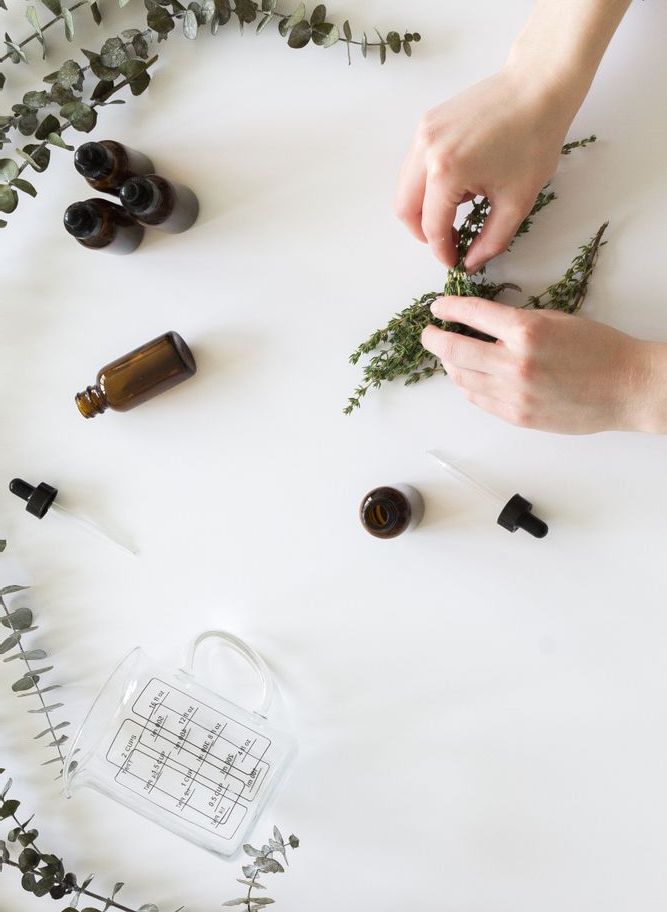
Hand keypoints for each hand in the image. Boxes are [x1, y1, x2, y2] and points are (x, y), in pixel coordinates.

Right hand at [394, 67, 575, 271]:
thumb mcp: (517, 201)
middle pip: (404, 208)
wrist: (537, 85)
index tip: (455, 261)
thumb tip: (471, 262)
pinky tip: (458, 183)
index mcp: (446, 172)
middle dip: (423, 232)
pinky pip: (414, 165)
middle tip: (448, 241)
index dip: (442, 251)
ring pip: (405, 187)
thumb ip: (490, 240)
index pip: (431, 226)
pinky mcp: (426, 123)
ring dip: (424, 208)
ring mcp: (422, 133)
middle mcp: (425, 151)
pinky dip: (427, 184)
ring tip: (457, 211)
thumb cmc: (534, 138)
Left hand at [421, 296, 656, 433]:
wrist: (627, 388)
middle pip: (454, 350)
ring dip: (449, 363)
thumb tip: (479, 322)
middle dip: (433, 339)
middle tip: (428, 333)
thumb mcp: (556, 319)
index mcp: (527, 332)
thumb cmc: (599, 349)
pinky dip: (467, 385)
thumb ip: (515, 322)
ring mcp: (514, 394)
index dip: (449, 308)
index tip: (438, 307)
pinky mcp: (517, 416)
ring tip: (449, 354)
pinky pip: (478, 400)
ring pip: (461, 378)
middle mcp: (515, 364)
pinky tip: (468, 375)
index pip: (472, 314)